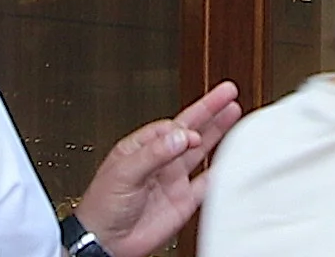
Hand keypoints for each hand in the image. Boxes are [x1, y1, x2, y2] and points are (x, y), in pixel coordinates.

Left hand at [76, 82, 241, 256]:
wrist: (105, 243)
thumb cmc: (101, 208)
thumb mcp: (123, 173)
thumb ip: (154, 153)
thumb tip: (180, 136)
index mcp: (141, 149)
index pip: (170, 127)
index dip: (185, 126)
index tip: (192, 134)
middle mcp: (159, 161)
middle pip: (190, 130)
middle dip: (209, 110)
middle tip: (227, 93)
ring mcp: (172, 180)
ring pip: (201, 151)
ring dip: (217, 133)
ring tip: (233, 112)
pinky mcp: (183, 202)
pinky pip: (206, 184)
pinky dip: (220, 173)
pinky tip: (231, 160)